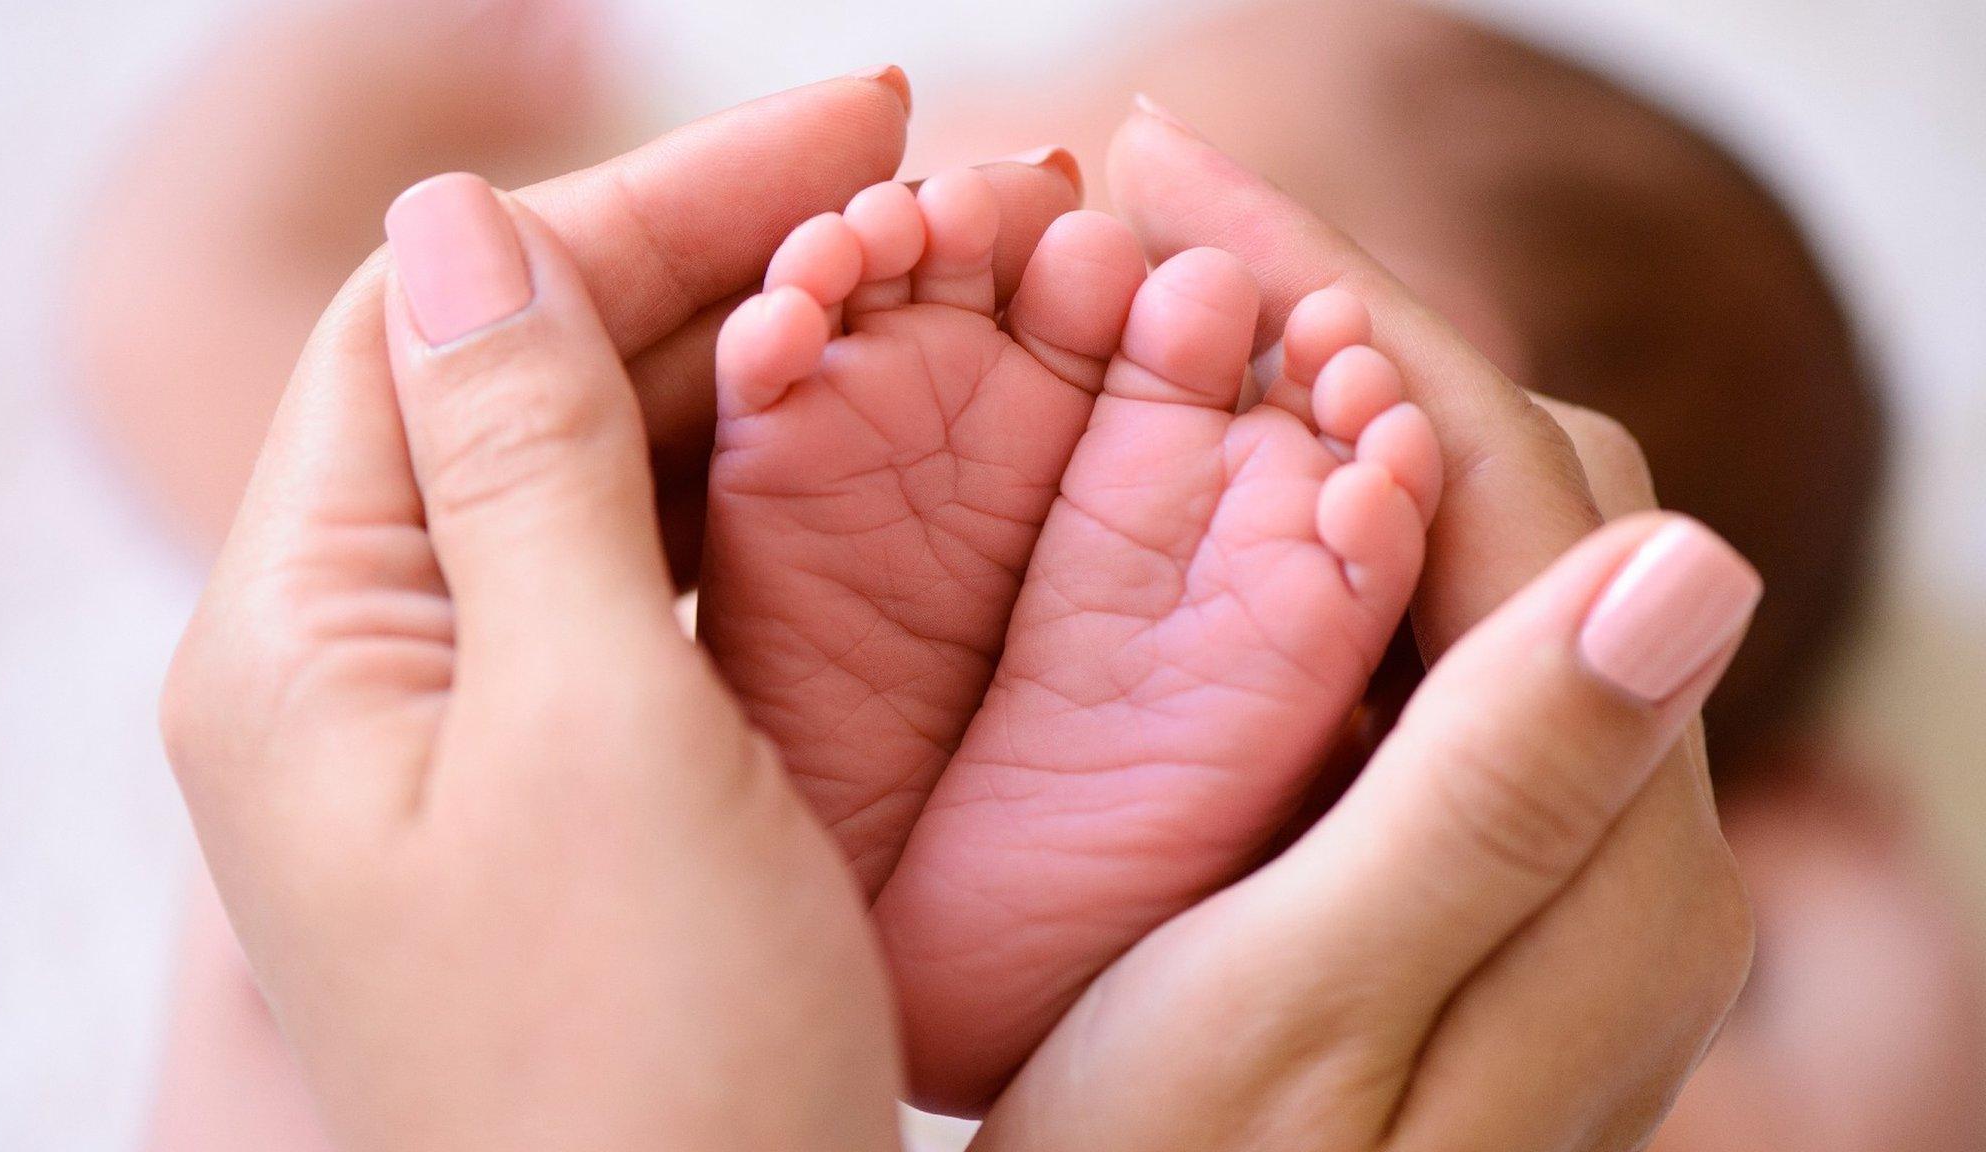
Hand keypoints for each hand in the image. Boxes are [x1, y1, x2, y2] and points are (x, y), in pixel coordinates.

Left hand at [154, 69, 1085, 1149]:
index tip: (847, 127)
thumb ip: (517, 467)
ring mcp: (466, 732)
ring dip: (741, 364)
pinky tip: (858, 442)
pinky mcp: (568, 789)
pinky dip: (749, 496)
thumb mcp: (590, 734)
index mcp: (303, 641)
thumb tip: (452, 227)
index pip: (438, 321)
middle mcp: (359, 671)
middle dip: (711, 260)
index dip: (639, 201)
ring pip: (590, 475)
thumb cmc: (642, 1070)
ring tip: (913, 282)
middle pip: (518, 382)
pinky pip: (641, 587)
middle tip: (915, 179)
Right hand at [964, 101, 1757, 1150]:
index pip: (1509, 484)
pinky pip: (1414, 636)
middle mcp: (1622, 833)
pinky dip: (1306, 526)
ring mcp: (1546, 841)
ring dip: (1317, 409)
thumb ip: (1503, 795)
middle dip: (1334, 324)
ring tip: (1154, 314)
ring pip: (1463, 545)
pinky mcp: (1464, 856)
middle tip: (1144, 229)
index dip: (1343, 304)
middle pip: (1514, 485)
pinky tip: (1192, 485)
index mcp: (1612, 859)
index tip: (1169, 169)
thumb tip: (1702, 554)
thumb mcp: (1311, 1016)